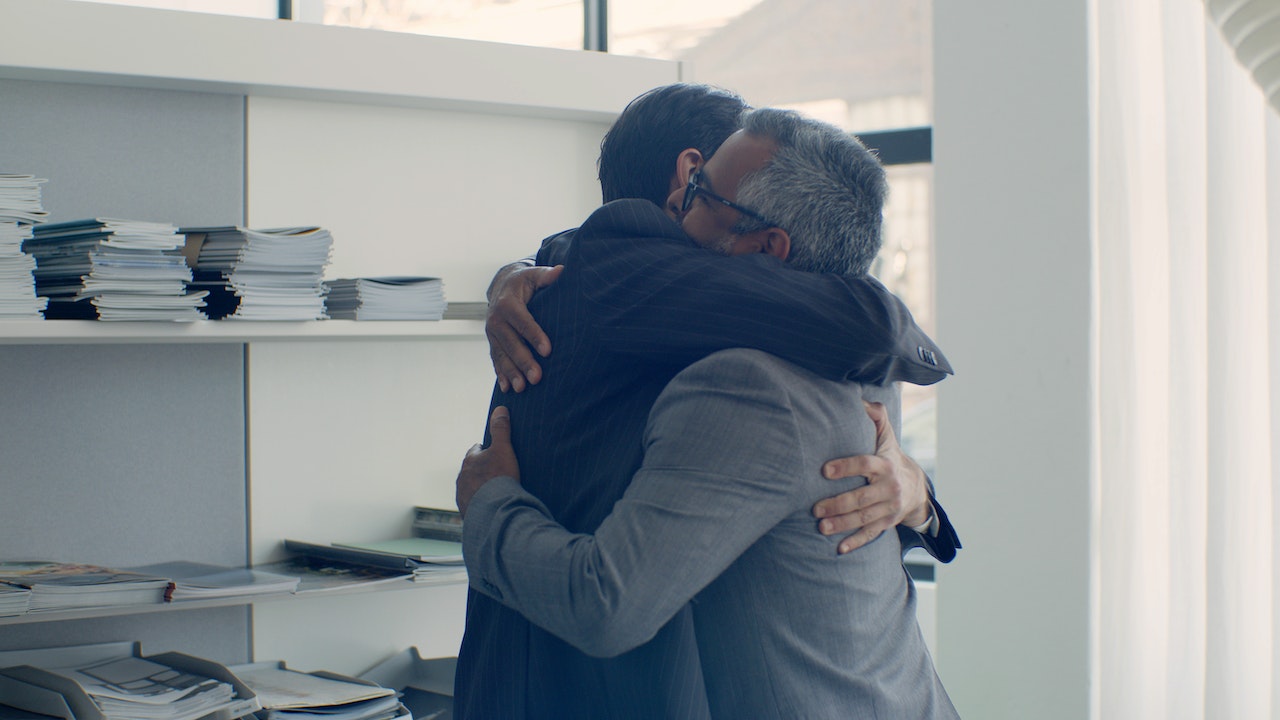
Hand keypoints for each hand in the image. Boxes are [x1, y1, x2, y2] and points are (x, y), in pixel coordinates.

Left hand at [456, 406, 520, 516]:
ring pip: (470, 487)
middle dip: (481, 469)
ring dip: (479, 487)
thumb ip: (501, 429)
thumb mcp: (503, 449)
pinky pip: (473, 504)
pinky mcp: (466, 511)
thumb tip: (499, 409)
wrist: (494, 510)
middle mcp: (462, 477)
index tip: (495, 452)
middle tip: (496, 472)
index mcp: (469, 460)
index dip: (486, 450)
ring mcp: (462, 495)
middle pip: (472, 469)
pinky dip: (480, 503)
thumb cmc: (499, 477)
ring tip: (494, 491)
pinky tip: (491, 505)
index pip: (476, 450)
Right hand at [486, 264, 563, 392]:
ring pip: (502, 355)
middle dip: (524, 361)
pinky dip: (501, 374)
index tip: (548, 351)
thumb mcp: (534, 275)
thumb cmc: (524, 281)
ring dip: (511, 372)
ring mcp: (491, 332)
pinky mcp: (492, 341)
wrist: (502, 285)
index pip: (523, 321)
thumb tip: (561, 271)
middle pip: (511, 343)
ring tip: (522, 388)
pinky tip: (507, 388)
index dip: (535, 336)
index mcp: (507, 303)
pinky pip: (495, 359)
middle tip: (537, 378)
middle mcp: (496, 319)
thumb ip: (546, 275)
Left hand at [812, 401, 930, 553]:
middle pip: (861, 497)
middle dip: (838, 504)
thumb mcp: (886, 437)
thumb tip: (859, 400)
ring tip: (821, 527)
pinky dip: (856, 542)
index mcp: (885, 464)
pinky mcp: (887, 523)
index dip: (845, 467)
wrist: (915, 487)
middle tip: (815, 508)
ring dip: (842, 524)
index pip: (864, 464)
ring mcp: (889, 507)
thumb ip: (875, 417)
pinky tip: (839, 548)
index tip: (824, 470)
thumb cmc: (889, 457)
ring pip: (864, 518)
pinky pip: (871, 534)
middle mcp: (889, 487)